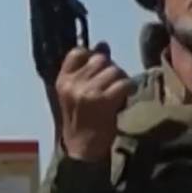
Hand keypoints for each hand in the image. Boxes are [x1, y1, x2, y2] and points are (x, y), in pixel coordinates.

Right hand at [56, 44, 134, 162]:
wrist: (82, 148)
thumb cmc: (82, 120)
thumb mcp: (77, 93)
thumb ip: (88, 70)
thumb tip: (103, 44)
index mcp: (62, 80)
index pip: (77, 52)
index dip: (92, 55)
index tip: (99, 68)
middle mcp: (72, 83)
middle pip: (100, 59)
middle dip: (111, 69)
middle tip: (113, 83)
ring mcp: (87, 91)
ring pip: (114, 70)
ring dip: (121, 79)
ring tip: (119, 92)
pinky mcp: (102, 100)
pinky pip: (123, 83)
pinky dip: (129, 89)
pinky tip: (126, 97)